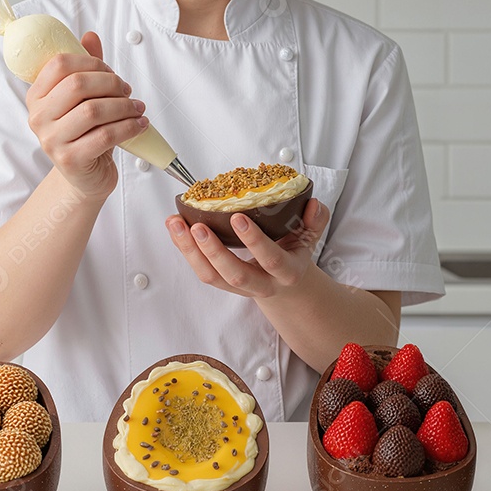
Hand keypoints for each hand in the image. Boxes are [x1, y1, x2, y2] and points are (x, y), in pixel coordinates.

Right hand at [26, 31, 148, 200]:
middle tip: (127, 91)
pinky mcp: (70, 160)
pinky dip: (128, 127)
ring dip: (124, 106)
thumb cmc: (85, 134)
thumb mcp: (83, 100)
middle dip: (111, 83)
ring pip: (93, 110)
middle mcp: (39, 117)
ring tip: (137, 108)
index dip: (92, 62)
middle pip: (78, 85)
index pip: (60, 64)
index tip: (111, 73)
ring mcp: (51, 140)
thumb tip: (90, 36)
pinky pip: (105, 136)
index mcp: (37, 96)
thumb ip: (86, 68)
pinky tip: (139, 124)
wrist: (85, 177)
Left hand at [164, 198, 330, 299]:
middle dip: (213, 250)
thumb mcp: (309, 238)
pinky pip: (200, 270)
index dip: (254, 241)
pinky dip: (184, 249)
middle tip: (197, 225)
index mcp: (286, 272)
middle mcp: (261, 284)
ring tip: (176, 224)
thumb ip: (315, 221)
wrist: (284, 285)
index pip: (271, 259)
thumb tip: (313, 203)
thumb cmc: (293, 254)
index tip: (237, 217)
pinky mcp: (221, 281)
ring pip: (210, 276)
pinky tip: (176, 229)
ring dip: (189, 250)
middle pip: (234, 275)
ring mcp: (239, 286)